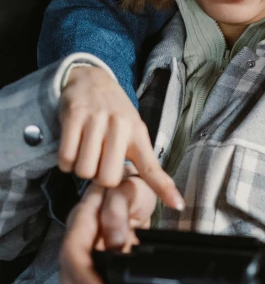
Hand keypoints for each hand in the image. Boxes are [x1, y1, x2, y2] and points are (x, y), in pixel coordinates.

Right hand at [59, 66, 183, 209]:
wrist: (90, 79)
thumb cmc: (114, 113)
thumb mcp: (133, 130)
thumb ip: (139, 158)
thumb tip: (152, 191)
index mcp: (138, 134)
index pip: (152, 167)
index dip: (164, 188)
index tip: (178, 204)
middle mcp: (120, 127)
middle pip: (107, 179)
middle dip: (99, 177)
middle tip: (99, 162)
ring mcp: (97, 120)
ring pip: (84, 170)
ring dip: (81, 168)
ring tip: (86, 152)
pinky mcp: (74, 116)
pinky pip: (66, 158)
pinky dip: (66, 162)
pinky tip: (73, 149)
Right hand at [59, 177, 156, 283]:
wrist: (134, 187)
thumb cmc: (129, 187)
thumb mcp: (127, 189)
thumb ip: (118, 211)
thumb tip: (117, 242)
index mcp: (82, 221)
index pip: (74, 252)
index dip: (84, 276)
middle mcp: (80, 242)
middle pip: (72, 282)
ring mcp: (87, 256)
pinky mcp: (100, 268)